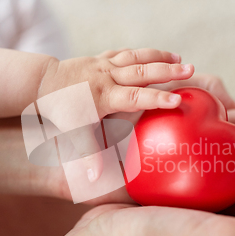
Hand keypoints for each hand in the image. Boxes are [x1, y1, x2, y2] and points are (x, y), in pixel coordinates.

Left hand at [36, 48, 193, 180]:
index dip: (158, 98)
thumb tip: (95, 182)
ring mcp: (106, 64)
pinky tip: (157, 55)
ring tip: (181, 59)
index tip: (178, 99)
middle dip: (168, 70)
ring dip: (160, 57)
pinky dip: (144, 53)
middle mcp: (108, 76)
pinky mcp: (102, 58)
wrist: (42, 83)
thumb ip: (88, 155)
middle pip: (143, 71)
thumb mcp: (74, 134)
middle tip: (191, 68)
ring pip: (137, 57)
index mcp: (105, 95)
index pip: (136, 96)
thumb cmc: (61, 110)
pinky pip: (126, 53)